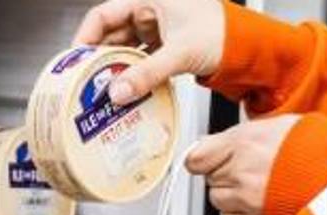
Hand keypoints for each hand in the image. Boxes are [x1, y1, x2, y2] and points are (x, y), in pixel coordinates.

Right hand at [73, 0, 224, 104]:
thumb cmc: (224, 33)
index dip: (85, 38)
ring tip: (108, 89)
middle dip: (101, 59)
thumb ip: (147, 74)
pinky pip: (143, 58)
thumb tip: (119, 92)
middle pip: (113, 34)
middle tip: (89, 81)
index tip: (75, 61)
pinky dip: (136, 73)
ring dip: (119, 69)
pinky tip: (131, 88)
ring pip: (128, 48)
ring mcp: (159, 27)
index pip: (102, 15)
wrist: (250, 48)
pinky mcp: (168, 44)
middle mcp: (151, 10)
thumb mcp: (179, 53)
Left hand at [186, 115, 300, 214]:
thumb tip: (223, 141)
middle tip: (246, 168)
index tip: (208, 158)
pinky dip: (239, 213)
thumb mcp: (280, 124)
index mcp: (243, 144)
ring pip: (217, 201)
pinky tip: (258, 201)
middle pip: (209, 179)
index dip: (203, 158)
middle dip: (223, 174)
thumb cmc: (321, 150)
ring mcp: (247, 200)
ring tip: (255, 185)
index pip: (197, 158)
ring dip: (230, 195)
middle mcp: (241, 173)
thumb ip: (245, 134)